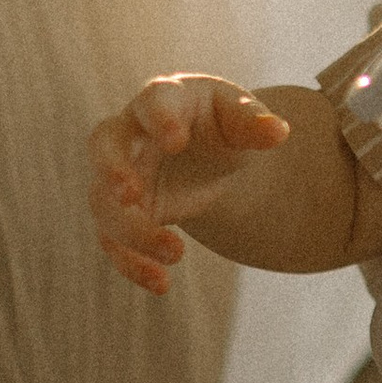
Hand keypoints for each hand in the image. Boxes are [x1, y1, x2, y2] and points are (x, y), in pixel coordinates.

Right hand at [90, 74, 288, 294]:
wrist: (207, 155)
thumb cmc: (220, 125)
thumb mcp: (241, 119)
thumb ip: (254, 123)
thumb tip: (278, 131)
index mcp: (163, 98)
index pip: (154, 102)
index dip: (160, 120)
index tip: (176, 141)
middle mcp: (130, 134)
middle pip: (103, 144)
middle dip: (111, 169)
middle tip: (128, 194)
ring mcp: (119, 174)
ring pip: (104, 201)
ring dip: (132, 230)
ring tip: (176, 252)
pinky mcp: (121, 213)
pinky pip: (112, 240)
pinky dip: (131, 263)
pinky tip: (161, 283)